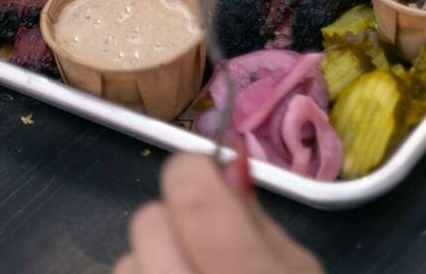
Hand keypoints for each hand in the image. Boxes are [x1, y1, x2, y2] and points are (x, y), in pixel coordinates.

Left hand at [115, 151, 322, 273]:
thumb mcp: (299, 269)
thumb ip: (259, 220)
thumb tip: (226, 164)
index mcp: (246, 273)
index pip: (193, 196)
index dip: (193, 170)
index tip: (207, 173)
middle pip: (149, 220)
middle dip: (174, 219)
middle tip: (205, 238)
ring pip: (127, 260)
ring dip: (155, 259)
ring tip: (192, 272)